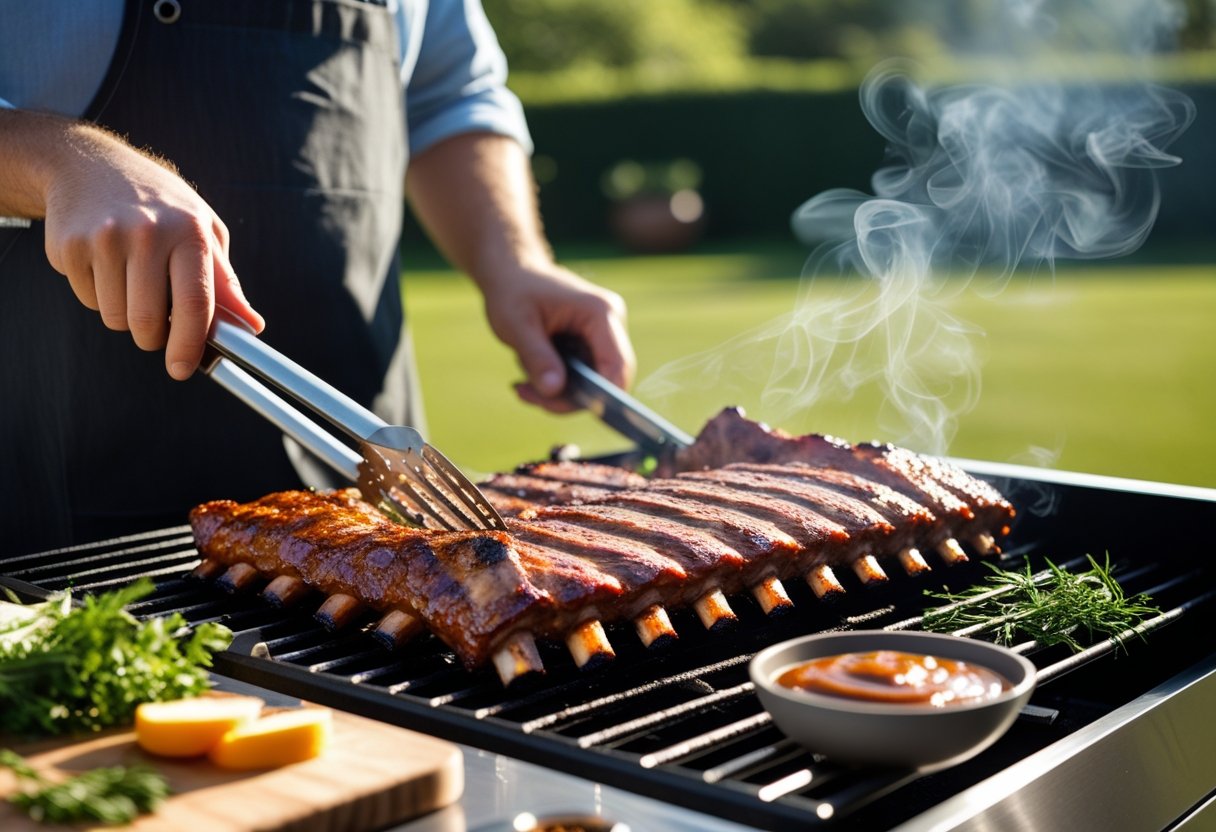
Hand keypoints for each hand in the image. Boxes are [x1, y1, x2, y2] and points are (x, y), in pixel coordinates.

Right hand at [4, 113, 263, 379]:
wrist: (90, 164)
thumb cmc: (160, 205)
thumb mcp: (202, 230)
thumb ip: (225, 283)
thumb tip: (251, 327)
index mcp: (189, 231)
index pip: (195, 302)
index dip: (190, 344)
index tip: (183, 369)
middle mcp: (147, 233)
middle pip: (148, 321)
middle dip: (154, 338)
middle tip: (158, 327)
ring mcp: (104, 238)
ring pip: (116, 318)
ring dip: (127, 316)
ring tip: (132, 280)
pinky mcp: (69, 246)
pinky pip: (89, 301)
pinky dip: (100, 297)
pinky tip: (105, 264)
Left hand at [481, 262, 634, 412]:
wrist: (511, 272)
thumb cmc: (513, 290)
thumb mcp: (516, 325)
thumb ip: (537, 358)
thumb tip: (554, 392)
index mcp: (600, 313)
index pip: (617, 365)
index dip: (603, 395)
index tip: (568, 409)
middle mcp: (610, 323)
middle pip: (606, 379)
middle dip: (568, 397)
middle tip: (526, 394)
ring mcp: (603, 334)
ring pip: (592, 383)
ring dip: (556, 392)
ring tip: (522, 383)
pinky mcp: (591, 344)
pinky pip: (582, 376)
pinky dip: (556, 383)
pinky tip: (528, 377)